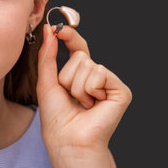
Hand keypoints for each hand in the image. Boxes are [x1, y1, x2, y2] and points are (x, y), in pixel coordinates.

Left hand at [36, 24, 131, 151]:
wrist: (67, 139)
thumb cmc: (57, 116)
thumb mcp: (47, 81)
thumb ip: (48, 55)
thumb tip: (50, 30)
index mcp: (81, 74)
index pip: (78, 48)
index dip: (70, 36)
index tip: (59, 28)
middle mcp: (97, 77)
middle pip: (80, 56)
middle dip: (67, 77)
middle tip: (72, 97)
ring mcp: (109, 83)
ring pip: (88, 65)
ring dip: (77, 86)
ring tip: (82, 104)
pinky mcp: (120, 91)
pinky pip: (100, 73)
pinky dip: (90, 89)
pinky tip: (94, 104)